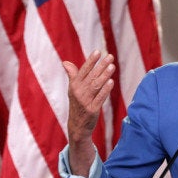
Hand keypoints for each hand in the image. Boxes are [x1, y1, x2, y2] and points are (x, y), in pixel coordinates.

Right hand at [63, 50, 114, 174]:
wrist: (77, 126)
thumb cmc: (77, 104)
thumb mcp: (73, 90)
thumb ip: (72, 75)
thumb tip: (65, 62)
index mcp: (74, 86)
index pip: (83, 70)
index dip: (90, 61)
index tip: (98, 51)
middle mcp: (78, 92)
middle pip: (91, 76)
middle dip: (101, 65)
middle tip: (110, 56)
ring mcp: (85, 102)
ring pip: (96, 86)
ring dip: (104, 75)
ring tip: (112, 66)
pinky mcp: (92, 110)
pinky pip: (99, 98)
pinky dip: (105, 90)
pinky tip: (111, 82)